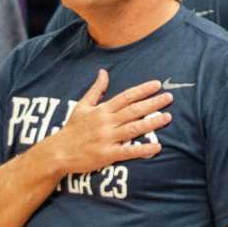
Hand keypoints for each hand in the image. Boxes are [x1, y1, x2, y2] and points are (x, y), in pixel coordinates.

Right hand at [47, 68, 171, 175]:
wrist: (57, 152)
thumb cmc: (72, 129)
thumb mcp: (82, 106)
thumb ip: (96, 90)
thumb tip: (103, 72)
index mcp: (102, 110)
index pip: (126, 96)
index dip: (142, 90)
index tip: (157, 84)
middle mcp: (106, 122)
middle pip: (133, 110)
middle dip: (152, 103)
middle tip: (169, 97)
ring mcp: (107, 138)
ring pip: (133, 128)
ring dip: (152, 123)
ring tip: (168, 117)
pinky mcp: (107, 154)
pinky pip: (128, 151)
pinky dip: (143, 149)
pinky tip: (157, 146)